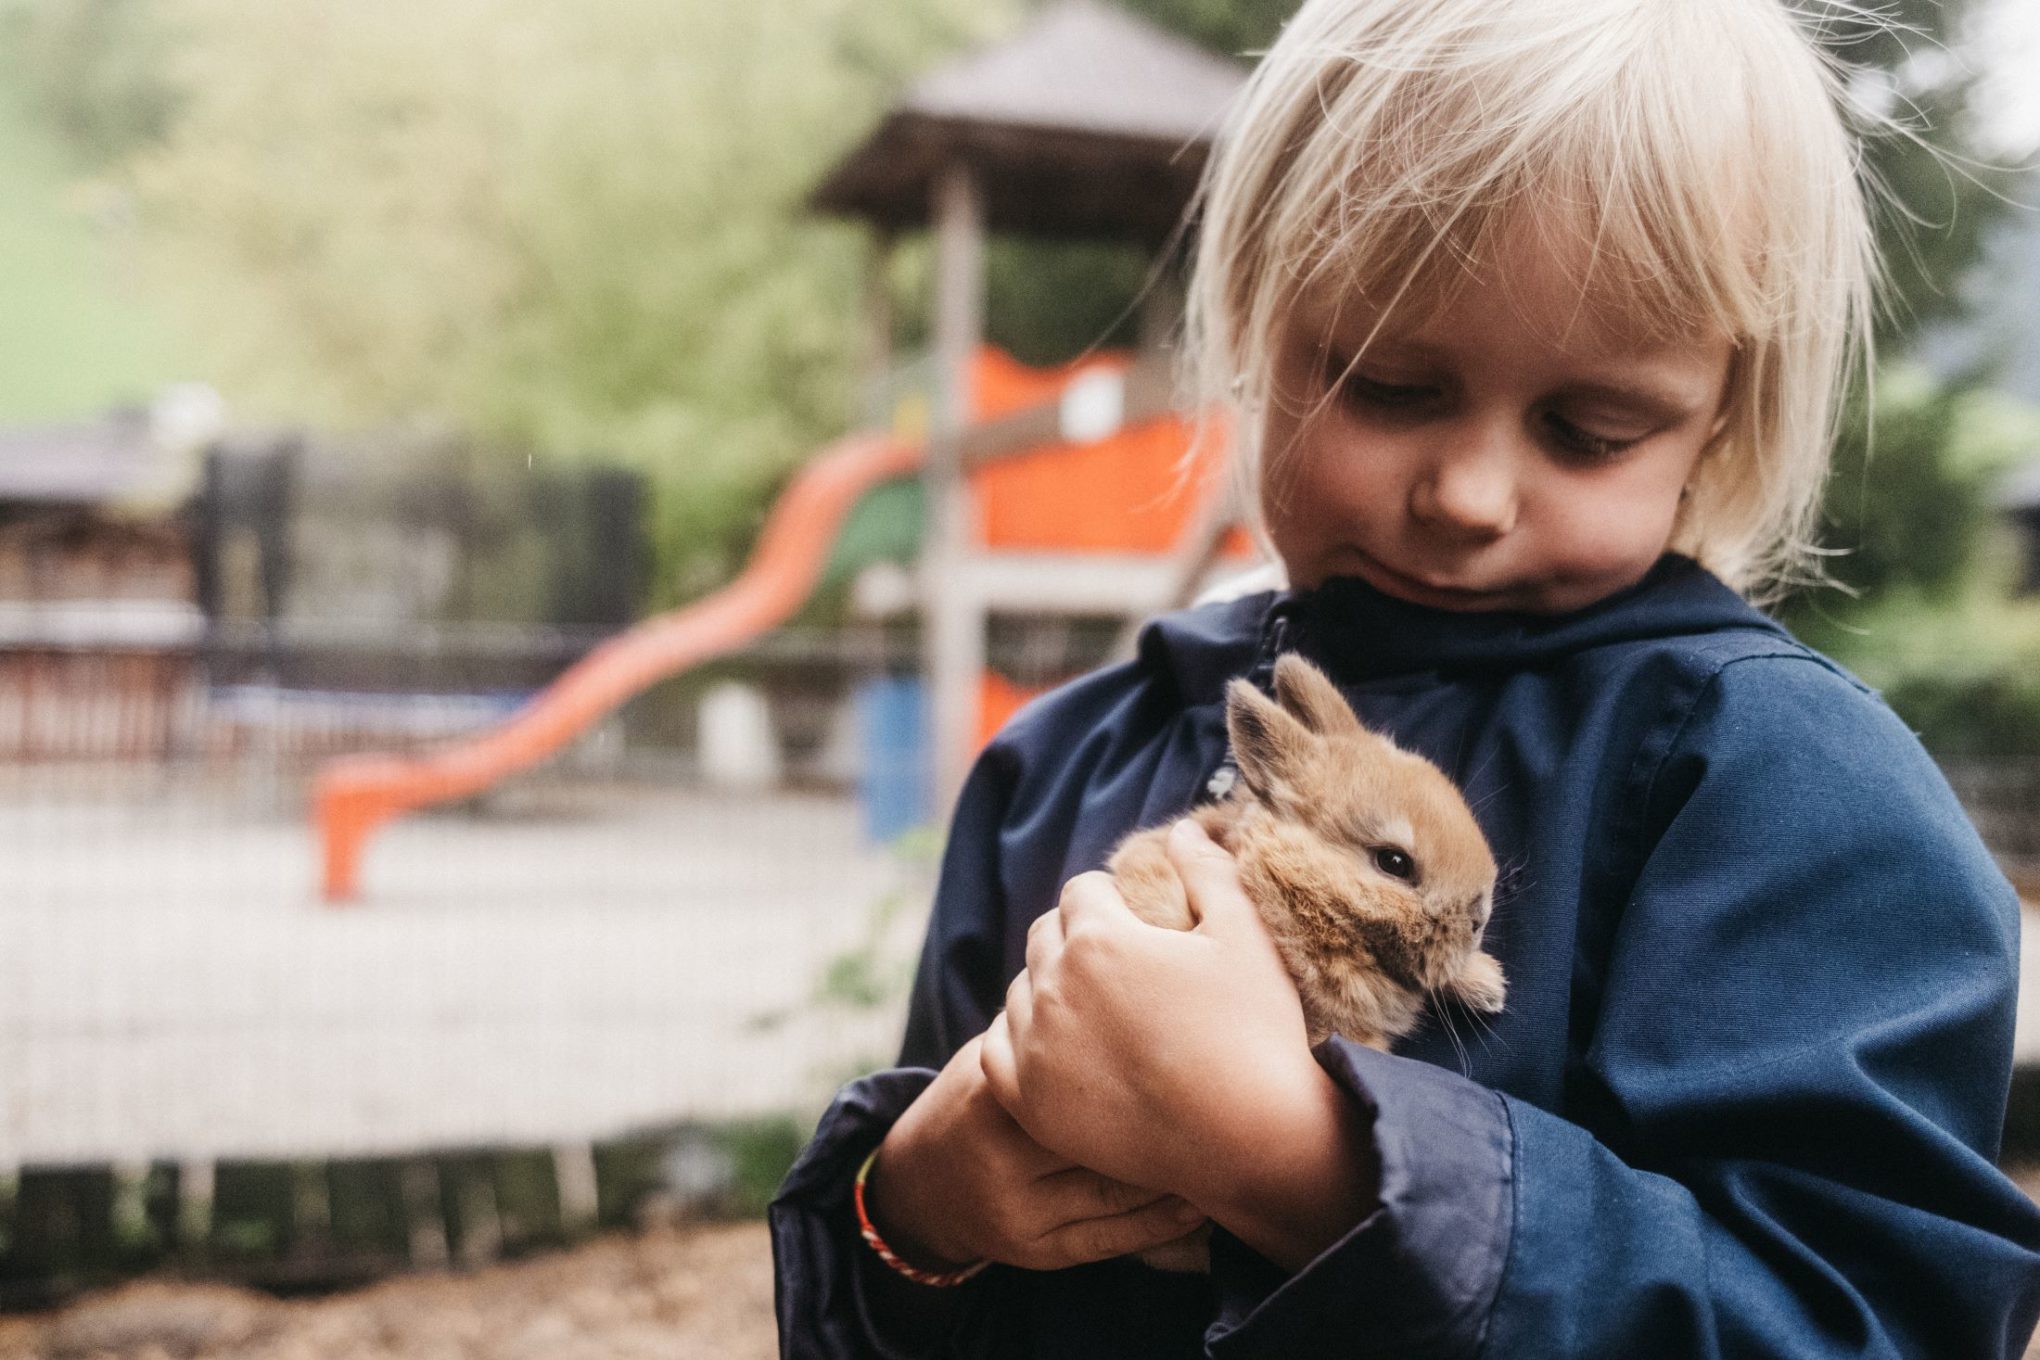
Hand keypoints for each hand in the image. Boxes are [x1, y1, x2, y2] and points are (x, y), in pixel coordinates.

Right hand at [864, 1034, 1208, 1272]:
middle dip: (1169, 1114)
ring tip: (1231, 1146)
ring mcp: (1019, 1210)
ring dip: (1178, 1169)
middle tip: (1232, 1095)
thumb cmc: (980, 1095)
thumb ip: (1054, 1027)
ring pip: (1115, 1192)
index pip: (1078, 1073)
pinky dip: (1163, 1221)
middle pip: (1101, 1135)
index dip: (1143, 1056)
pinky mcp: (1036, 1251)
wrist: (922, 1180)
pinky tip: (1202, 1202)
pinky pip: (1112, 1240)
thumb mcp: (998, 1048)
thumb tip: (1142, 967)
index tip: (1202, 1035)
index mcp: (995, 1093)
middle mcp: (1002, 1157)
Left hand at [980, 820, 1378, 1268]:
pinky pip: (995, 1051)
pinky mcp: (1030, 1103)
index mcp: (1098, 936)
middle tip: (1125, 969)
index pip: (1083, 891)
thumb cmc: (1255, 1029)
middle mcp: (1053, 986)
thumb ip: (1208, 870)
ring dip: (1051, 988)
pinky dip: (1021, 1041)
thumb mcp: (1243, 932)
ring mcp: (1035, 1048)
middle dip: (1079, 938)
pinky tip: (1057, 1047)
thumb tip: (1183, 830)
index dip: (1116, 902)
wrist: (1253, 1138)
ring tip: (1099, 1011)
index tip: (1143, 927)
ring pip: (1022, 992)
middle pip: (1046, 936)